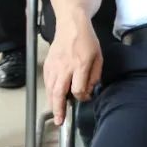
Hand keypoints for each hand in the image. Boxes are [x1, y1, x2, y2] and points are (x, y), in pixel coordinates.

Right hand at [44, 11, 101, 125]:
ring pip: (50, 89)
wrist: (71, 25)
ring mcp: (54, 66)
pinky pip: (47, 82)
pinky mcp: (47, 64)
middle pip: (59, 92)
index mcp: (80, 64)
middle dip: (59, 108)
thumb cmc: (88, 40)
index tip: (85, 97)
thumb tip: (90, 89)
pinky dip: (49, 92)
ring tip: (56, 114)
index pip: (78, 88)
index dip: (82, 96)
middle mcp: (65, 67)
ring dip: (52, 103)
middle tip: (60, 121)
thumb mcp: (99, 56)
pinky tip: (53, 98)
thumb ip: (95, 74)